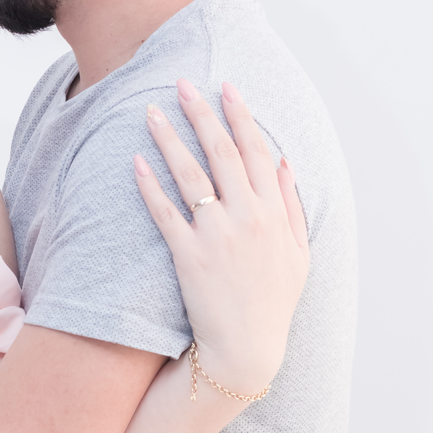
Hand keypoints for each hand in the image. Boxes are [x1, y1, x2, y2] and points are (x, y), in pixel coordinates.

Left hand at [134, 79, 309, 392]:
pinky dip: (150, 186)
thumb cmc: (271, 301)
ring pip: (190, 176)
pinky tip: (135, 162)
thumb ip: (290, 204)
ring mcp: (216, 236)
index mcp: (273, 213)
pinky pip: (165, 213)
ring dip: (169, 139)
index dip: (240, 116)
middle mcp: (247, 218)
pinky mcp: (188, 256)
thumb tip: (282, 161)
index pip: (256, 151)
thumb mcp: (296, 253)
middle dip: (201, 113)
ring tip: (150, 112)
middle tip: (181, 83)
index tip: (226, 87)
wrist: (246, 349)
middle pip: (221, 153)